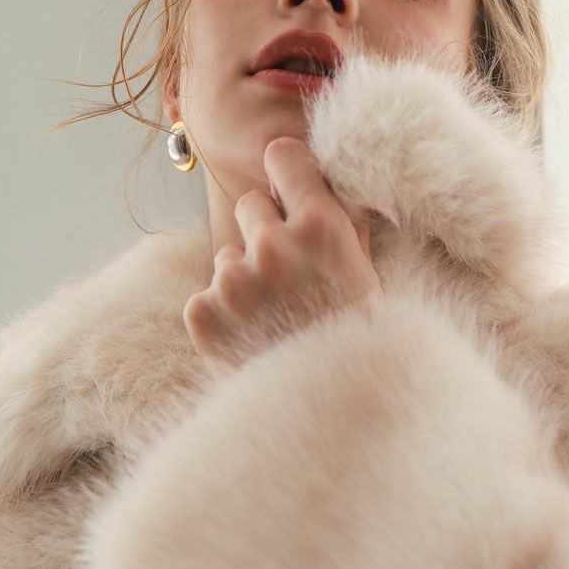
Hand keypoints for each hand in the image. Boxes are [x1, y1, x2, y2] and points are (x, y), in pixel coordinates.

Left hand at [184, 137, 383, 372]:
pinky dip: (224, 314)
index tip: (290, 192)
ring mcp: (233, 282)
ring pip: (229, 256)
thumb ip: (341, 220)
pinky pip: (208, 295)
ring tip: (275, 319)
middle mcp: (272, 246)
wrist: (332, 413)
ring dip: (246, 278)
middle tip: (290, 276)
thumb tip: (321, 179)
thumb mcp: (365, 273)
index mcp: (320, 228)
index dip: (287, 174)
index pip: (282, 156)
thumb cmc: (356, 340)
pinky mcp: (203, 315)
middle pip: (251, 205)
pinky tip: (253, 339)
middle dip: (266, 231)